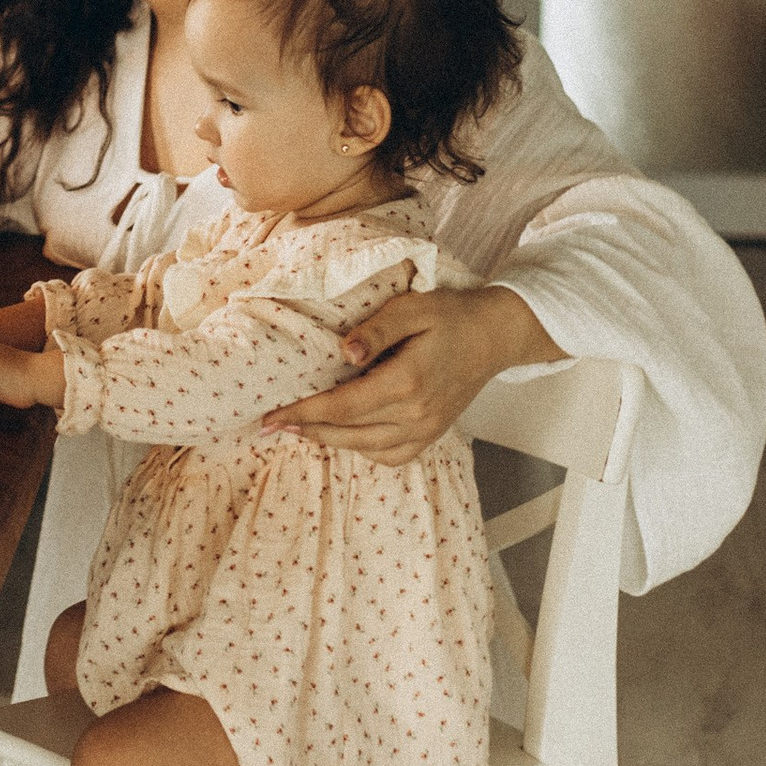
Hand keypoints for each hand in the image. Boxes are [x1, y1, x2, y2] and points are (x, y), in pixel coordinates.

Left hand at [261, 282, 559, 462]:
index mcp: (407, 382)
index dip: (302, 414)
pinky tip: (346, 434)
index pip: (341, 407)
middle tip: (273, 425)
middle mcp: (416, 414)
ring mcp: (427, 429)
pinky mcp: (433, 434)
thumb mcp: (411, 309)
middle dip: (307, 430)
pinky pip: (391, 455)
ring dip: (331, 441)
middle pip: (348, 432)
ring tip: (302, 428)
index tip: (270, 418)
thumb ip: (375, 331)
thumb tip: (343, 353)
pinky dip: (363, 449)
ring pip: (367, 448)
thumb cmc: (451, 316)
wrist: (495, 335)